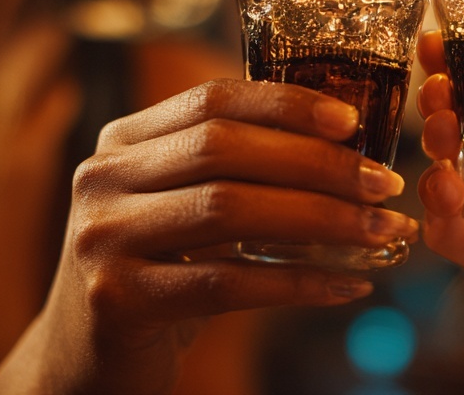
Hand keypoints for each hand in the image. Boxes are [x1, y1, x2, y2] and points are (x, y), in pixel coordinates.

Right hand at [0, 79, 417, 393]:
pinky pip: (226, 284)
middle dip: (317, 163)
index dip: (286, 103)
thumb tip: (344, 145)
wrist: (81, 363)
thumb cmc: (155, 276)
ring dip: (320, 219)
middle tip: (383, 184)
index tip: (352, 121)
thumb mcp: (178, 208)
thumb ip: (230, 170)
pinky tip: (346, 285)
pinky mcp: (116, 299)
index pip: (212, 99)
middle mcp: (102, 178)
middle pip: (224, 148)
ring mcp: (102, 237)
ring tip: (380, 231)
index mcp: (122, 142)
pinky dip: (297, 283)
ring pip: (229, 209)